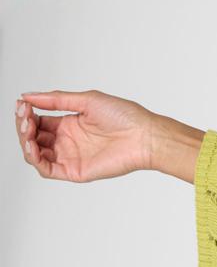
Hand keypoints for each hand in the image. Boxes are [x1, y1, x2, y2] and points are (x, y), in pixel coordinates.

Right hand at [14, 89, 157, 181]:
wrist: (145, 136)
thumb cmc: (125, 116)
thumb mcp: (88, 101)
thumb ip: (57, 100)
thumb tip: (28, 96)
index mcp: (70, 124)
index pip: (39, 121)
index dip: (27, 114)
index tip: (21, 104)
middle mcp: (68, 141)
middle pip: (34, 137)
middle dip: (24, 126)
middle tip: (24, 116)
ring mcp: (70, 157)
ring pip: (35, 154)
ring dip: (25, 141)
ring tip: (27, 128)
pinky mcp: (74, 171)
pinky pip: (46, 169)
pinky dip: (34, 158)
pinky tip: (32, 145)